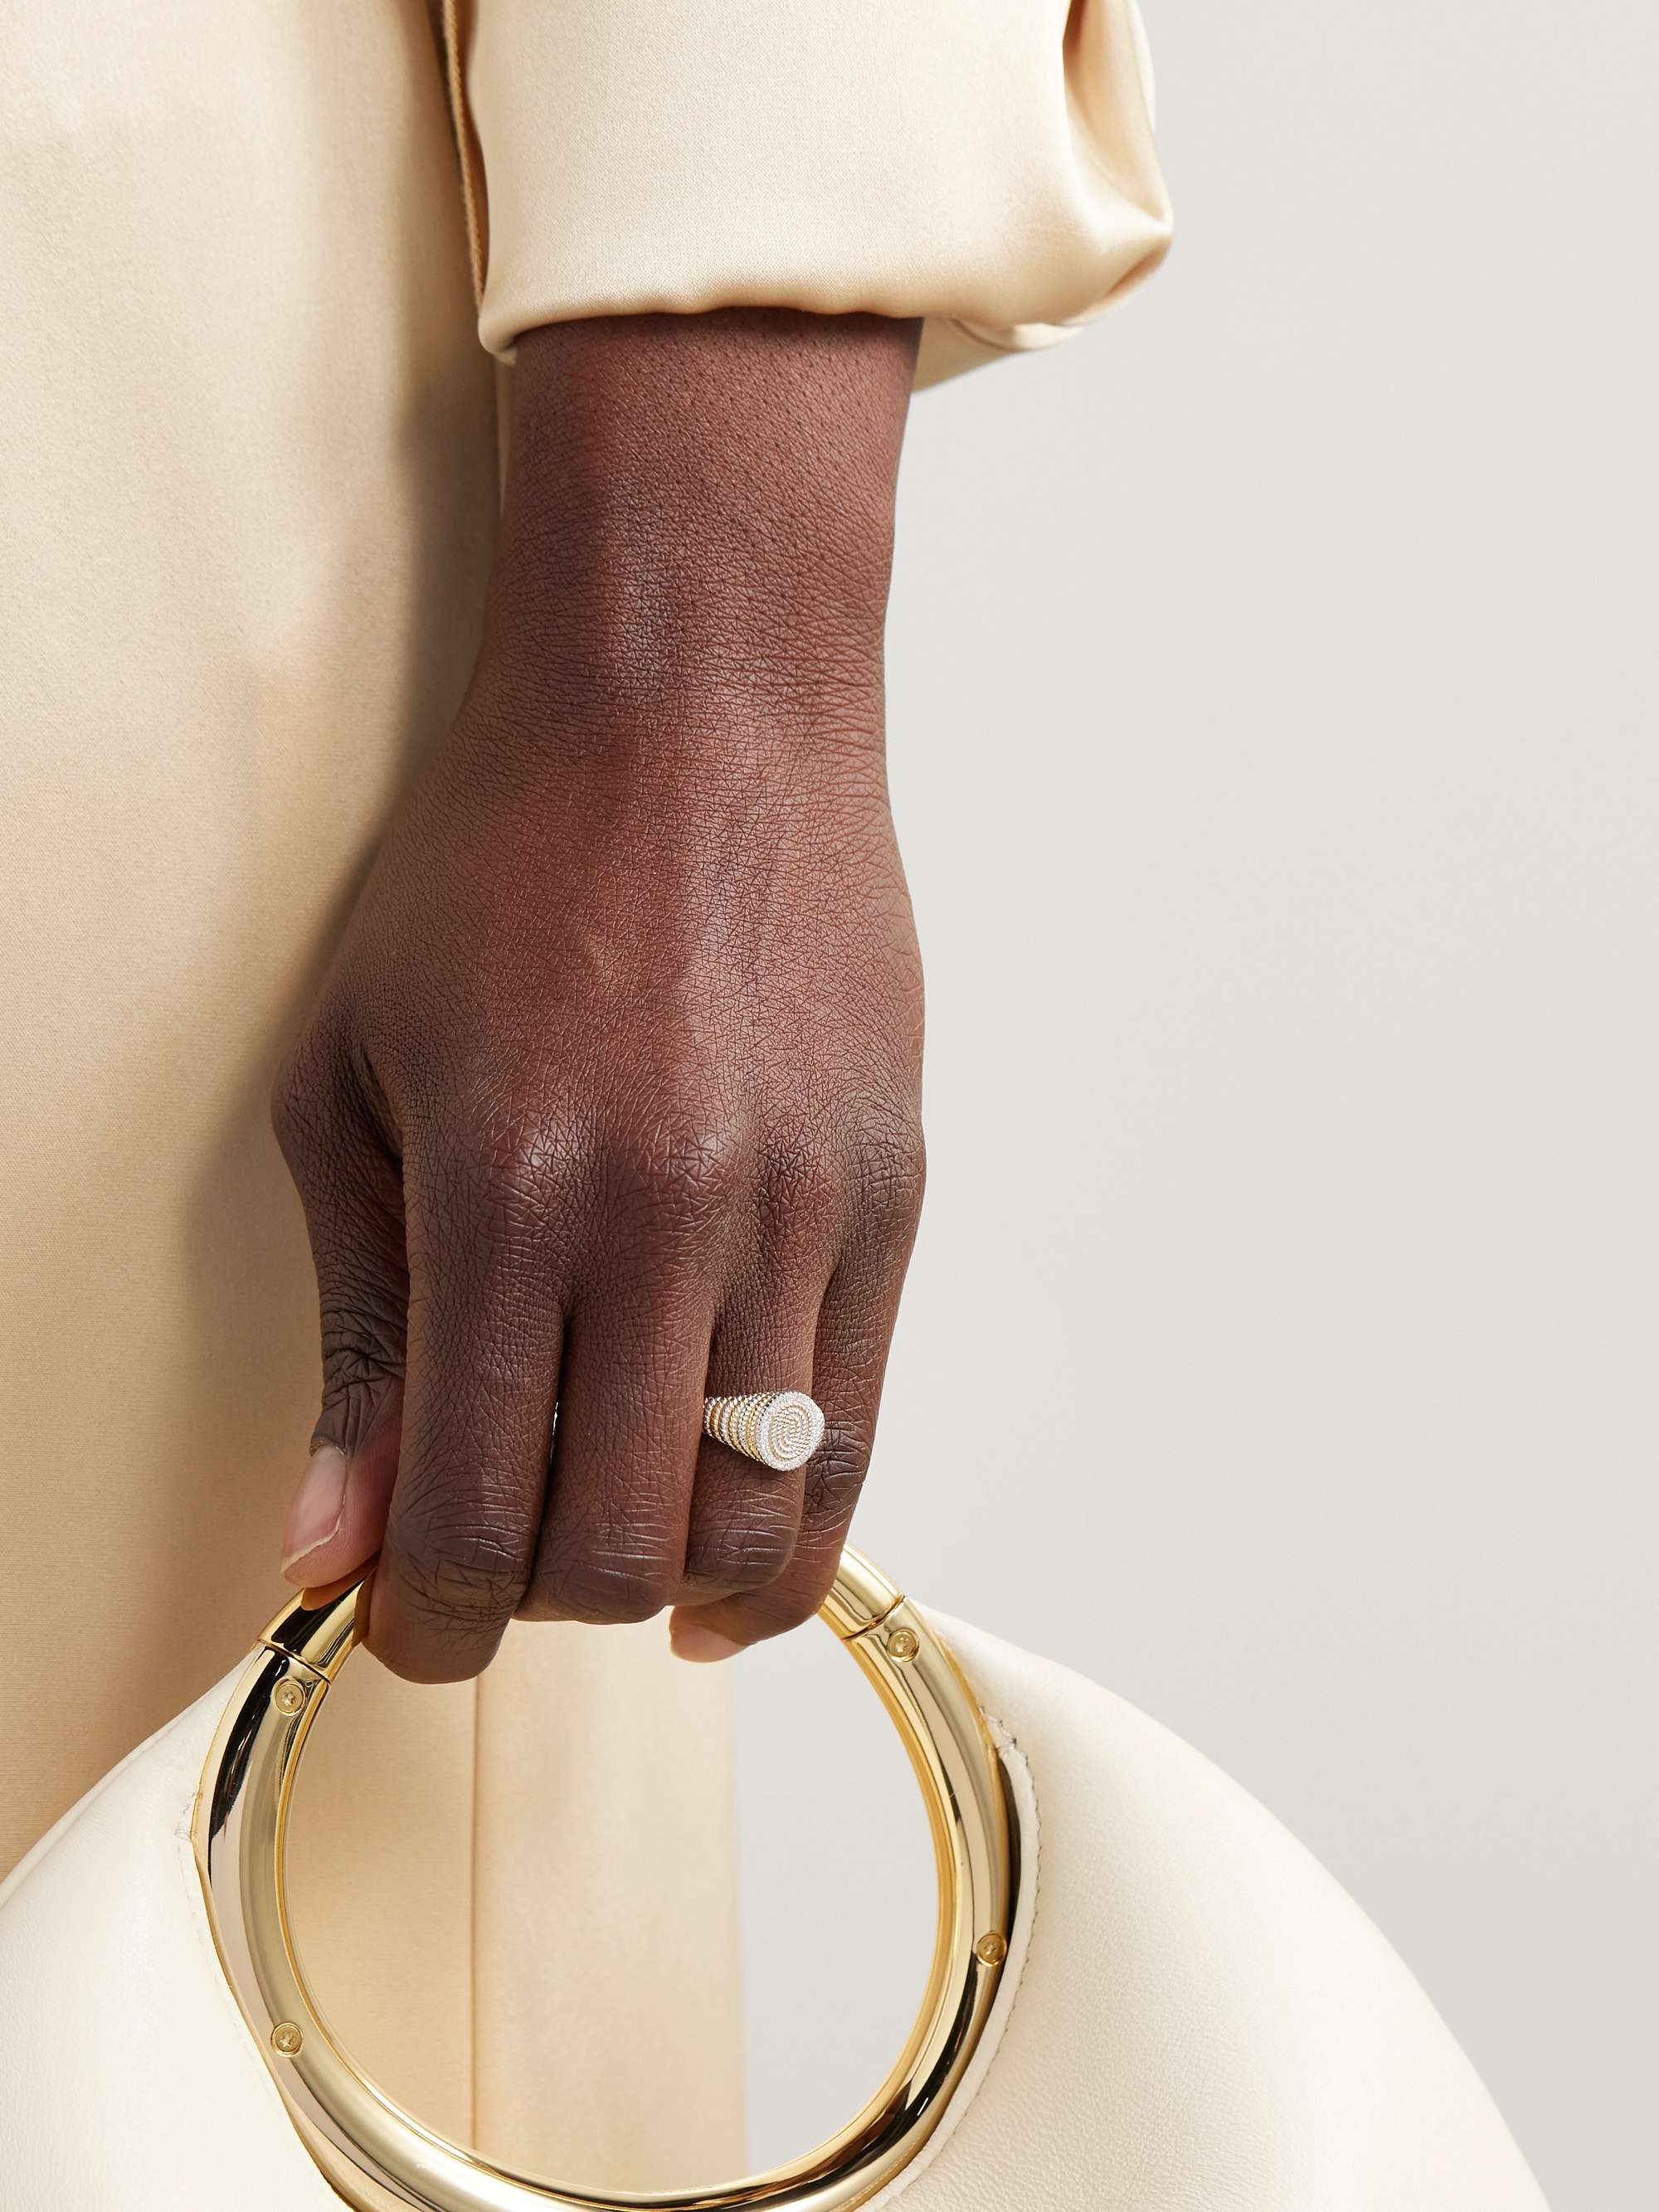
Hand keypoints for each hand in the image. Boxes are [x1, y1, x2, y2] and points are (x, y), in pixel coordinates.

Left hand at [272, 310, 924, 1680]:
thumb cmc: (499, 867)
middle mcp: (669, 1218)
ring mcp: (803, 1208)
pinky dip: (796, 1529)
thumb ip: (354, 1330)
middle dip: (538, 1608)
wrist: (695, 706)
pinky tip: (743, 1553)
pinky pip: (858, 1428)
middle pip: (621, 1548)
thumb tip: (331, 1544)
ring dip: (674, 1587)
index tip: (407, 1625)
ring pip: (758, 1516)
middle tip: (501, 1568)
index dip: (424, 1623)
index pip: (468, 1516)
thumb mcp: (352, 1081)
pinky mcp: (892, 1190)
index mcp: (506, 1193)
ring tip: (625, 1559)